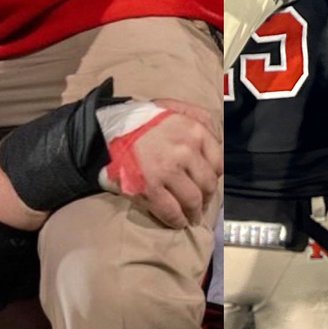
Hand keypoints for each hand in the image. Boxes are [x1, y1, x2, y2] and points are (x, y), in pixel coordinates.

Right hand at [100, 99, 222, 228]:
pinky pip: (171, 211)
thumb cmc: (143, 119)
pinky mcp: (150, 187)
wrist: (108, 129)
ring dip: (193, 213)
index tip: (207, 183)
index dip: (214, 177)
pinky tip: (177, 221)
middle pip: (208, 184)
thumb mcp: (174, 107)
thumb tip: (218, 137)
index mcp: (193, 130)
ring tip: (190, 216)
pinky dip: (177, 220)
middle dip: (206, 198)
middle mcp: (184, 150)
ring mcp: (167, 170)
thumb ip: (199, 117)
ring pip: (193, 201)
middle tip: (201, 205)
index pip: (218, 162)